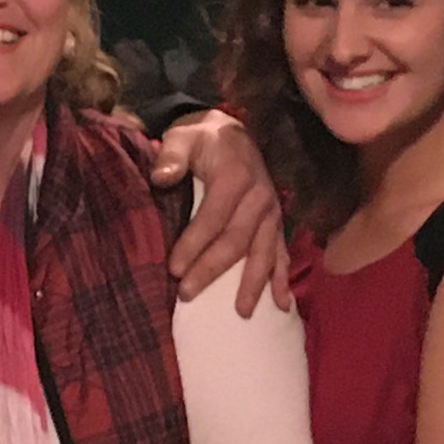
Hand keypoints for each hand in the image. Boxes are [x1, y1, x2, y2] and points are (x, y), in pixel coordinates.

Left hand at [154, 110, 291, 316]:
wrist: (229, 132)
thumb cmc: (202, 138)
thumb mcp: (183, 136)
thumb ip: (171, 155)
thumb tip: (161, 177)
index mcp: (235, 176)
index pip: (213, 217)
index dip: (193, 244)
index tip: (173, 269)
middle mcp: (259, 196)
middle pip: (236, 240)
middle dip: (212, 269)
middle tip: (188, 294)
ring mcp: (271, 211)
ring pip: (263, 251)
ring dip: (253, 283)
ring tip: (241, 312)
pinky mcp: (276, 221)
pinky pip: (281, 252)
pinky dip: (282, 278)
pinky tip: (282, 304)